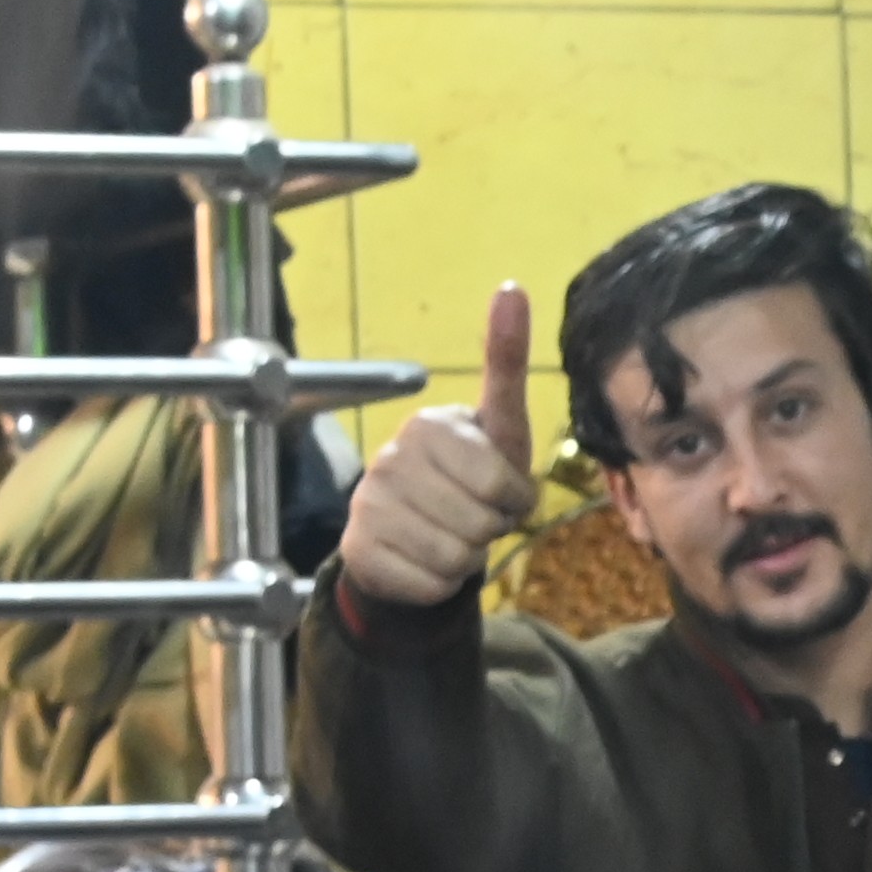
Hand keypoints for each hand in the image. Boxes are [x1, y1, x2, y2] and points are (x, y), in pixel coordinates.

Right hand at [335, 280, 544, 610]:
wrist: (412, 532)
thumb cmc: (469, 474)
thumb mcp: (499, 426)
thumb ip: (506, 361)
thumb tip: (512, 287)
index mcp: (428, 425)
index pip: (501, 486)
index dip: (514, 501)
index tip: (500, 491)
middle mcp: (389, 459)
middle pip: (480, 524)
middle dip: (490, 530)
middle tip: (474, 517)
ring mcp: (368, 505)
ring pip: (455, 559)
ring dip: (466, 558)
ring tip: (449, 536)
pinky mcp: (357, 552)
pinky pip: (429, 585)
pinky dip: (439, 584)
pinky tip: (423, 560)